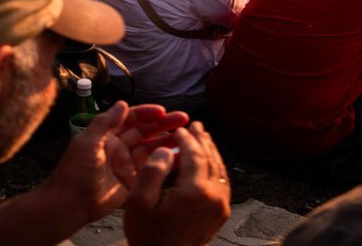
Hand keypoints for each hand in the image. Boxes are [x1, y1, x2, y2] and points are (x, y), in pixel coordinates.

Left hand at [41, 102, 191, 225]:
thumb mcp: (87, 143)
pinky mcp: (132, 180)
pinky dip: (166, 161)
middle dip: (164, 124)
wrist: (70, 205)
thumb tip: (123, 103)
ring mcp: (126, 164)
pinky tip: (181, 156)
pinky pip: (152, 167)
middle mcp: (118, 147)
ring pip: (152, 148)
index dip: (147, 113)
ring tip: (187, 136)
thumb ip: (104, 123)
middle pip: (146, 131)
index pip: (131, 118)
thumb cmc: (75, 172)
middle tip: (184, 119)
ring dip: (168, 141)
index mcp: (106, 136)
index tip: (163, 111)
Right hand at [120, 122, 230, 245]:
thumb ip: (152, 171)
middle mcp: (213, 196)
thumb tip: (166, 149)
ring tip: (203, 139)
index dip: (187, 139)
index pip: (195, 155)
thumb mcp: (139, 202)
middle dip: (203, 140)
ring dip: (211, 152)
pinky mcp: (221, 213)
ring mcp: (221, 205)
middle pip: (211, 159)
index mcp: (194, 191)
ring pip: (220, 170)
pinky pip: (223, 183)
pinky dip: (216, 168)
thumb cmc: (148, 234)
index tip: (180, 129)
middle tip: (196, 126)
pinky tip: (209, 164)